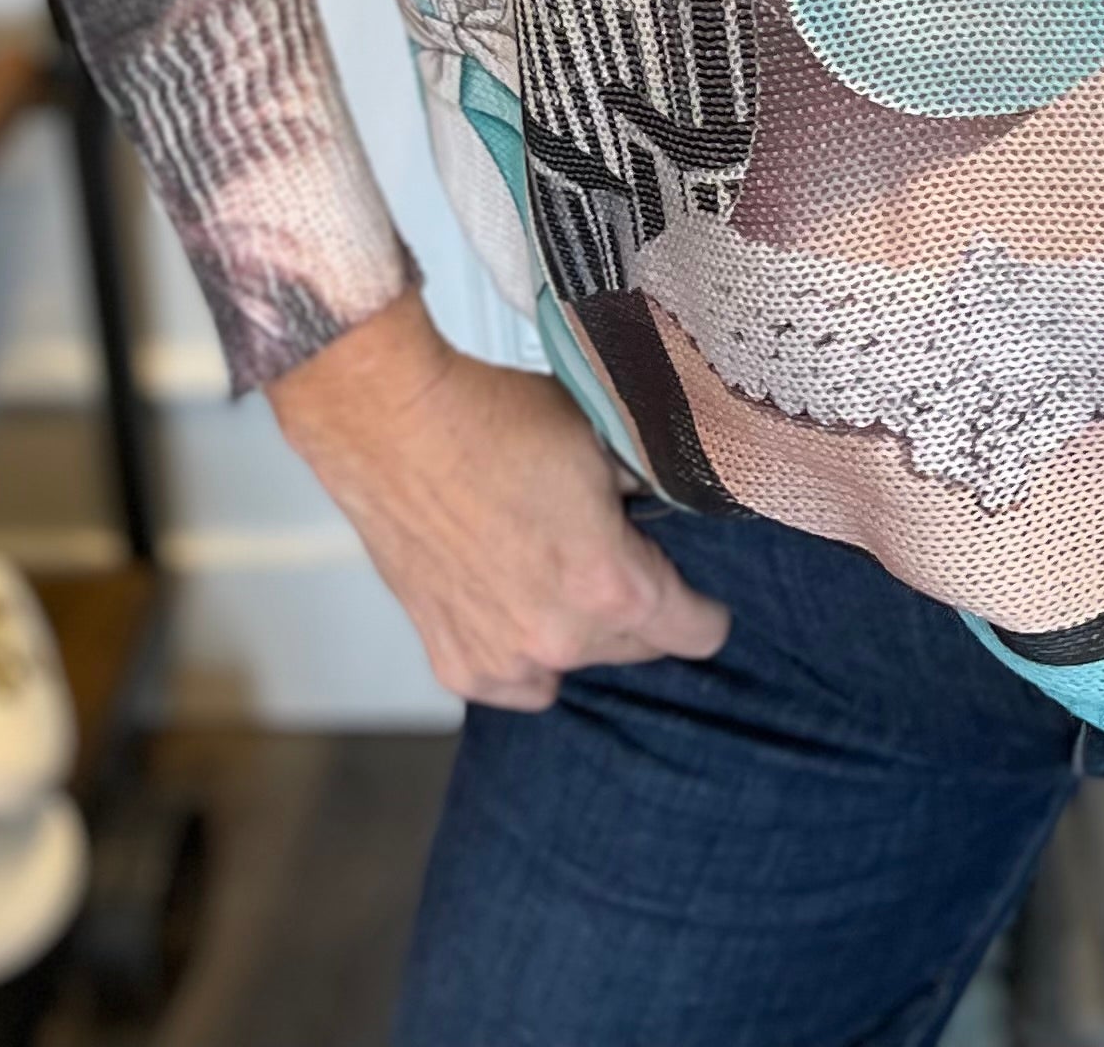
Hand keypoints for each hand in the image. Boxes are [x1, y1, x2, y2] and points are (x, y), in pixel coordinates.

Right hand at [269, 289, 728, 708]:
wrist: (398, 426)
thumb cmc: (495, 422)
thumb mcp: (602, 440)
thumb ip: (642, 491)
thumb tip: (665, 504)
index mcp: (611, 586)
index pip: (693, 632)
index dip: (705, 612)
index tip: (704, 605)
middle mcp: (560, 640)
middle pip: (634, 649)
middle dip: (637, 610)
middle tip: (613, 558)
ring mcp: (502, 660)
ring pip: (572, 664)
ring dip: (576, 631)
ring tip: (552, 572)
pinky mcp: (453, 664)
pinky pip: (513, 680)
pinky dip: (518, 652)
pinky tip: (510, 601)